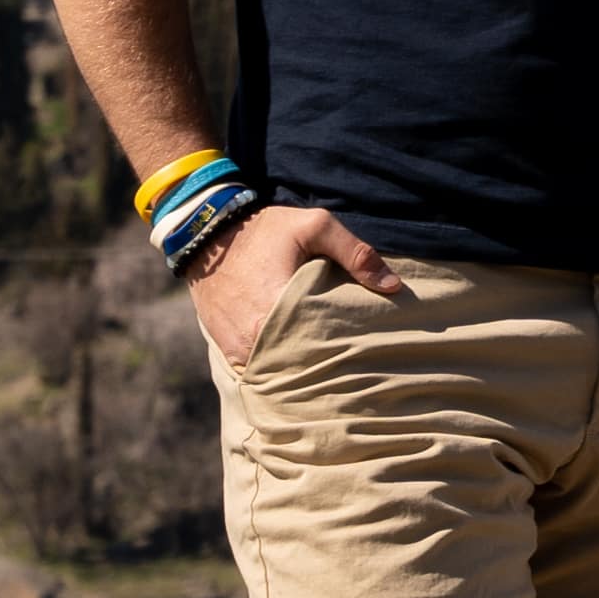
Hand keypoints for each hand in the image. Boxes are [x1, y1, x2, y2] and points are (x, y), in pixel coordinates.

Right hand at [183, 196, 395, 374]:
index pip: (324, 343)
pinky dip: (279, 366)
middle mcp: (255, 337)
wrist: (206, 234)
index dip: (346, 346)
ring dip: (302, 367)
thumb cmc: (264, 229)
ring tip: (329, 362)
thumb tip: (392, 286)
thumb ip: (354, 253)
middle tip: (353, 358)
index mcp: (278, 308)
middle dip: (328, 362)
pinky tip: (300, 360)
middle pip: (304, 363)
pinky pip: (261, 370)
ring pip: (281, 371)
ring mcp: (239, 349)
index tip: (365, 345)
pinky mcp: (228, 352)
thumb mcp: (313, 226)